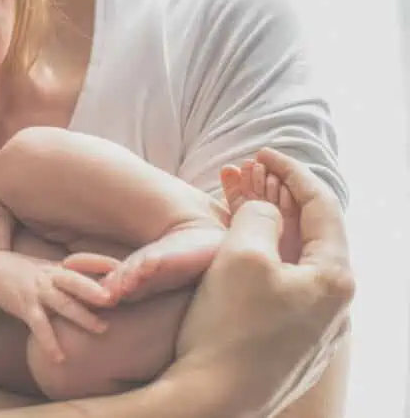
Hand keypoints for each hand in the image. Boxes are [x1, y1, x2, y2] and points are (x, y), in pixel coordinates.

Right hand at [0, 251, 117, 362]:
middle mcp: (50, 276)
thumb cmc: (24, 272)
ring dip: (82, 316)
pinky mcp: (25, 306)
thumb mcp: (47, 268)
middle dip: (94, 289)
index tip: (123, 268)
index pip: (84, 262)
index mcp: (59, 267)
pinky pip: (39, 326)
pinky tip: (60, 357)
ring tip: (102, 329)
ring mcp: (38, 291)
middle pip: (75, 281)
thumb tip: (99, 283)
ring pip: (62, 303)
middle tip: (114, 298)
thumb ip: (70, 275)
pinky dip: (49, 342)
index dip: (103, 264)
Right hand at [167, 148, 354, 416]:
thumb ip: (259, 216)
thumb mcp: (242, 253)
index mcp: (334, 278)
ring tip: (237, 210)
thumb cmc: (229, 327)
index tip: (263, 152)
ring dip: (267, 231)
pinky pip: (280, 290)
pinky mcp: (288, 348)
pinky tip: (236, 257)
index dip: (291, 172)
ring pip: (293, 263)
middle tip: (249, 176)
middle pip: (311, 235)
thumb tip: (266, 209)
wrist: (212, 401)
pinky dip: (261, 261)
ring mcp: (313, 330)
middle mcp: (334, 306)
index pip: (321, 206)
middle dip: (279, 199)